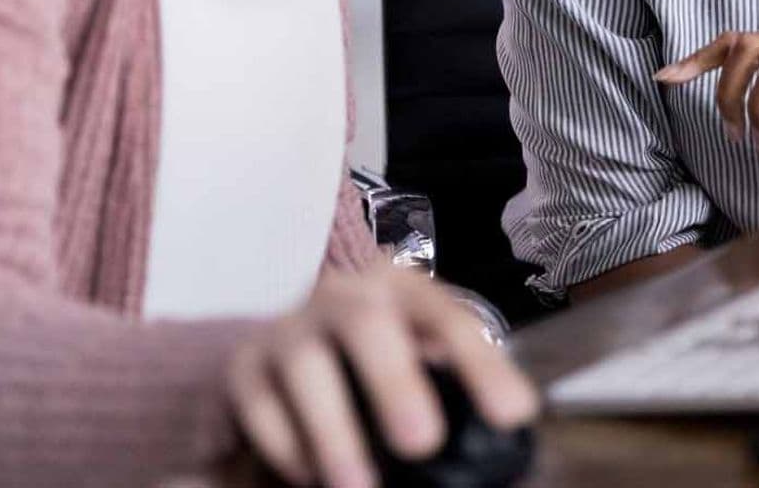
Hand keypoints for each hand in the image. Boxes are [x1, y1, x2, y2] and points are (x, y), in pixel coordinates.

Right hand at [224, 264, 539, 487]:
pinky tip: (312, 478)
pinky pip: (260, 406)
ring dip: (335, 433)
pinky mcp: (245, 367)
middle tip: (422, 442)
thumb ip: (453, 379)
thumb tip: (508, 423)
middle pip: (368, 326)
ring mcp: (289, 328)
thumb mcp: (417, 345)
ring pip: (306, 368)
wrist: (289, 333)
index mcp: (402, 289)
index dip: (482, 366)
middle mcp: (344, 296)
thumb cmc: (377, 349)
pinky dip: (287, 446)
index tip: (513, 414)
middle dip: (395, 383)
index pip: (448, 318)